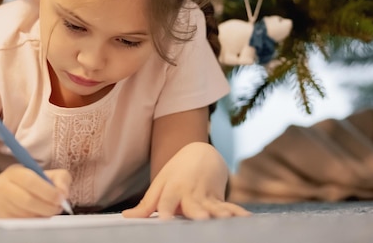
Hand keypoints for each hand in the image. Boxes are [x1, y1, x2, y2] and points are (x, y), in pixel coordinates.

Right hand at [0, 164, 71, 217]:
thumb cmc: (27, 183)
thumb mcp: (43, 173)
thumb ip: (59, 178)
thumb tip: (63, 192)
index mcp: (15, 172)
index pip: (30, 181)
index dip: (48, 191)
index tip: (60, 197)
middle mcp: (4, 187)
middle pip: (28, 201)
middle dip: (48, 207)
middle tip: (58, 208)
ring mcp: (1, 205)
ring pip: (26, 215)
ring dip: (43, 214)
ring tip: (49, 210)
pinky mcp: (2, 219)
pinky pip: (23, 223)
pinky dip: (35, 220)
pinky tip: (39, 214)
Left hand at [123, 142, 249, 219]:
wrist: (201, 153)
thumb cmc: (176, 173)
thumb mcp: (160, 185)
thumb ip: (146, 204)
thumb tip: (126, 217)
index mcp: (173, 189)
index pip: (168, 201)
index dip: (167, 209)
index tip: (165, 219)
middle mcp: (191, 193)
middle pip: (193, 204)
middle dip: (197, 211)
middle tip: (200, 219)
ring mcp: (208, 196)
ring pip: (214, 205)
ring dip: (220, 212)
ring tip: (224, 218)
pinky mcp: (221, 199)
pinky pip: (230, 207)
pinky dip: (238, 212)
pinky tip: (246, 219)